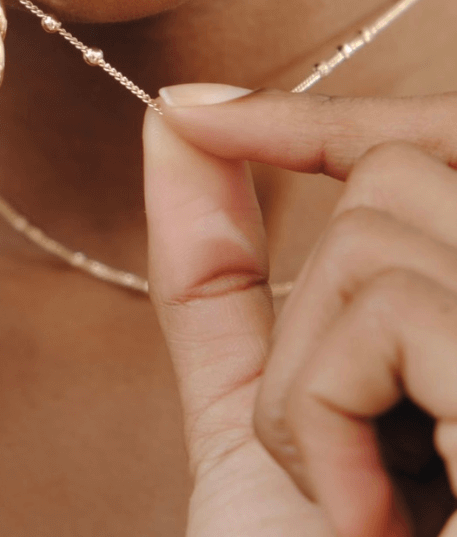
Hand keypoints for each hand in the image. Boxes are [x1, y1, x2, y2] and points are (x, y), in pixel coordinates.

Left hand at [144, 84, 456, 536]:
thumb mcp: (265, 417)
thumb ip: (221, 274)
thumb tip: (177, 123)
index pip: (436, 145)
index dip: (322, 114)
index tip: (193, 113)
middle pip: (404, 175)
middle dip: (320, 303)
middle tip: (347, 465)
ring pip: (383, 227)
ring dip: (314, 375)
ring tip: (370, 508)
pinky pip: (391, 303)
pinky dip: (325, 412)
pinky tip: (377, 523)